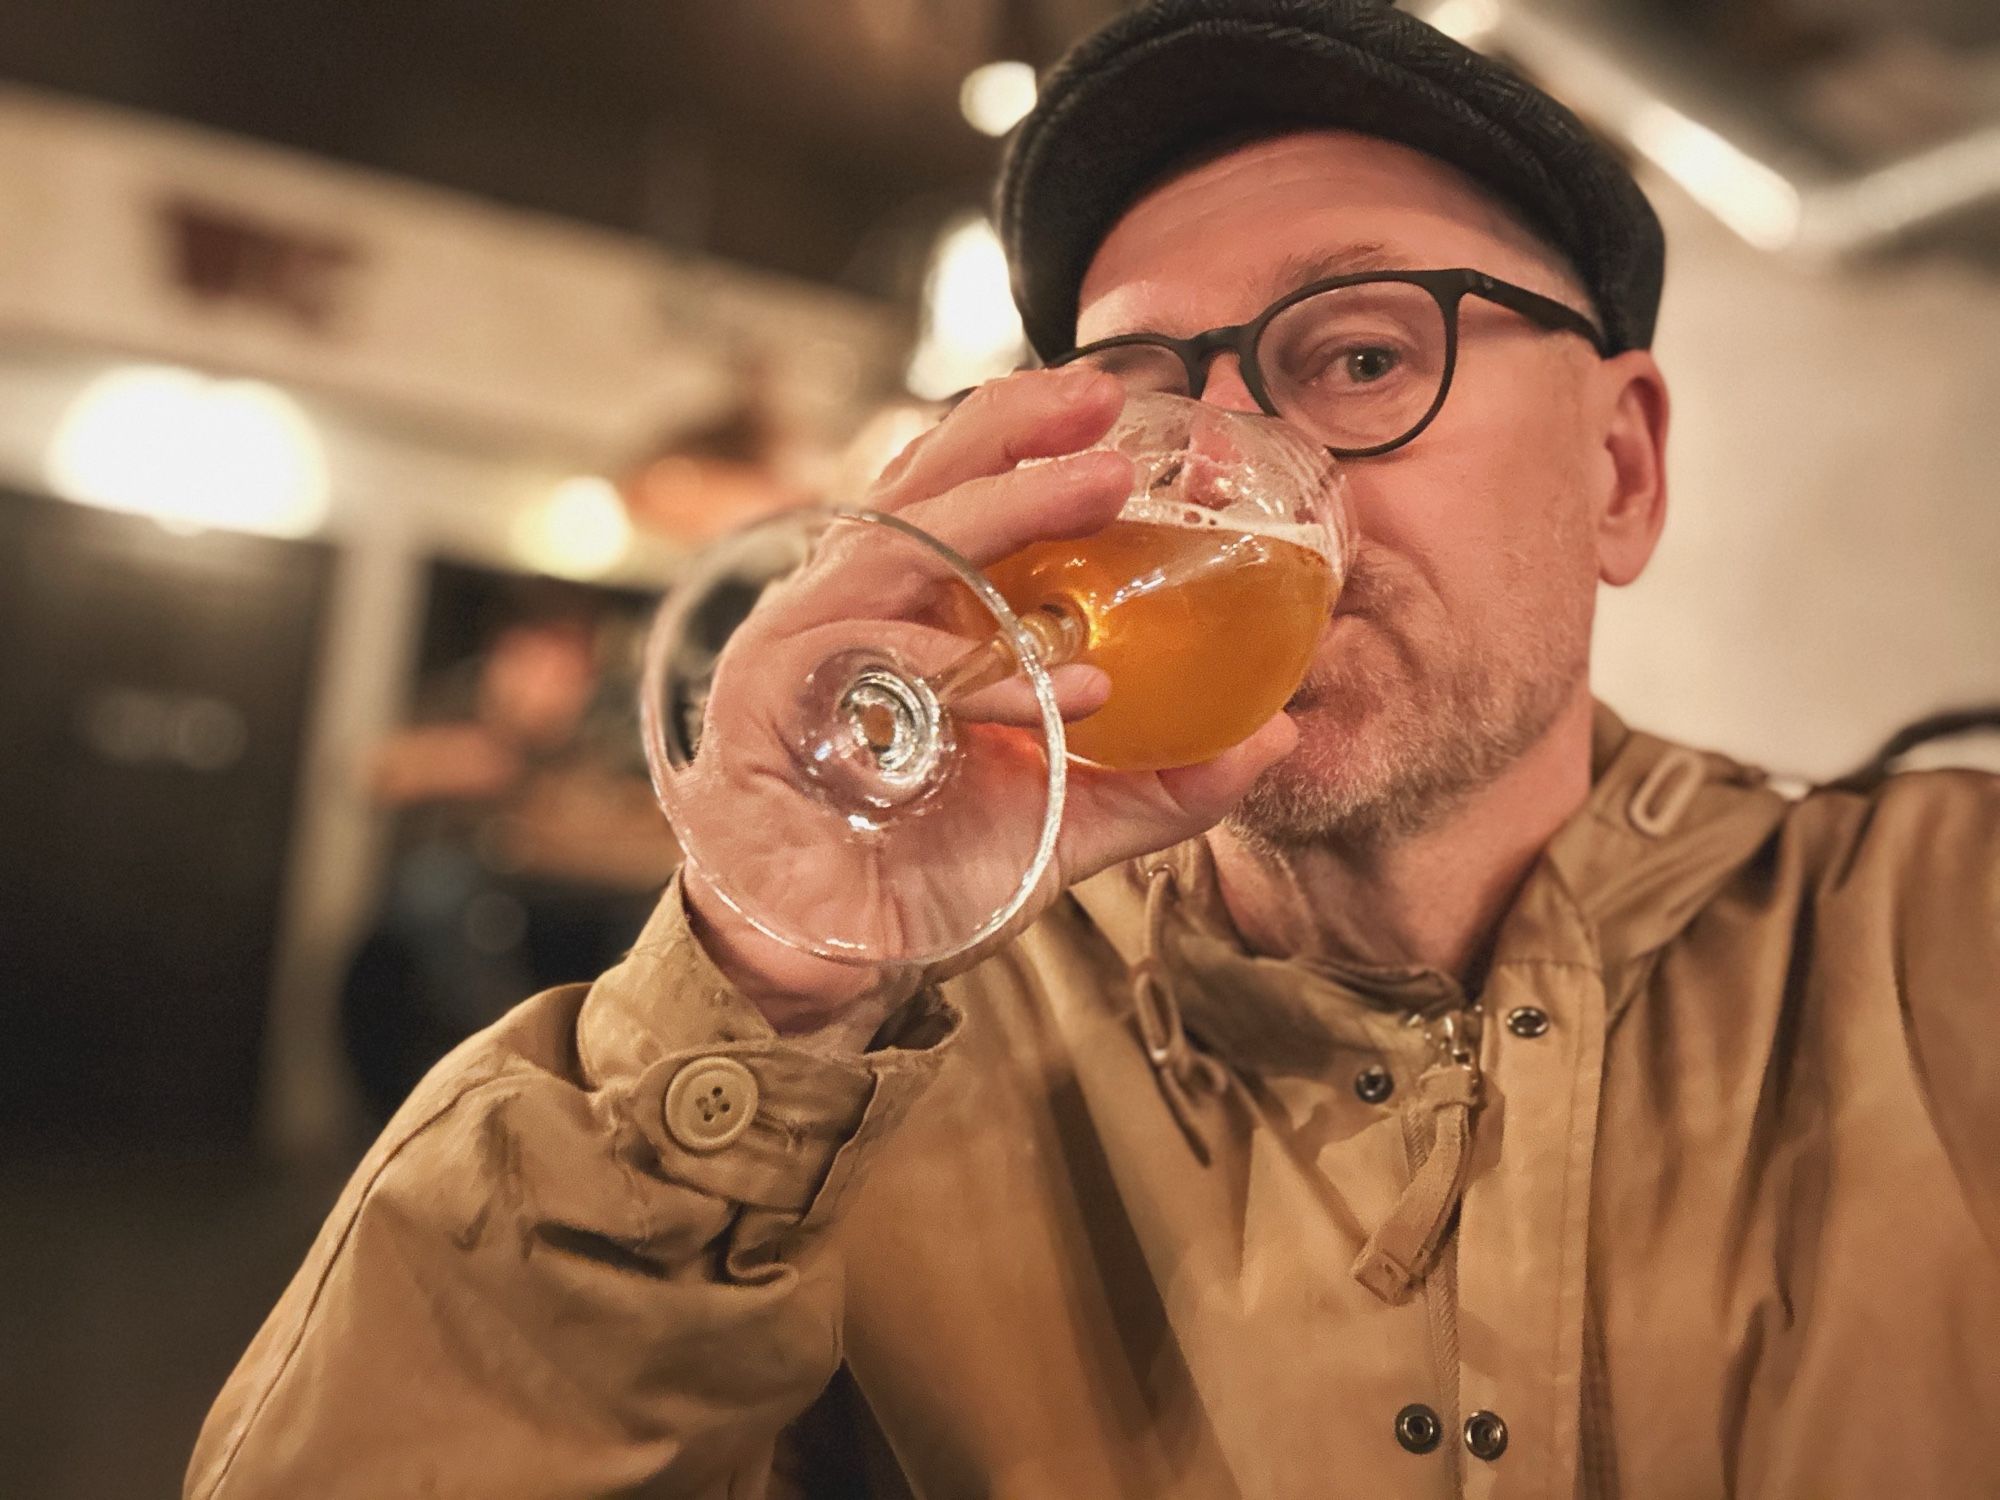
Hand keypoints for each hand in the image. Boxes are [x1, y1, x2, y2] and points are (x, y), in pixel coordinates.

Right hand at [683, 368, 1297, 1032]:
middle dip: (1016, 429)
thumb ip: (1161, 778)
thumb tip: (1277, 735)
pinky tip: (1052, 688)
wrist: (830, 957)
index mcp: (919, 609)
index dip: (1029, 435)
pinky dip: (961, 664)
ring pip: (902, 544)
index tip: (1117, 401)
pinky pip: (868, 655)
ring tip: (1102, 489)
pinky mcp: (764, 693)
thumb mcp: (1068, 817)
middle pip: (924, 482)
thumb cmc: (930, 870)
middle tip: (1106, 400)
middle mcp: (858, 605)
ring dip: (1003, 510)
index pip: (964, 490)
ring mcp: (804, 639)